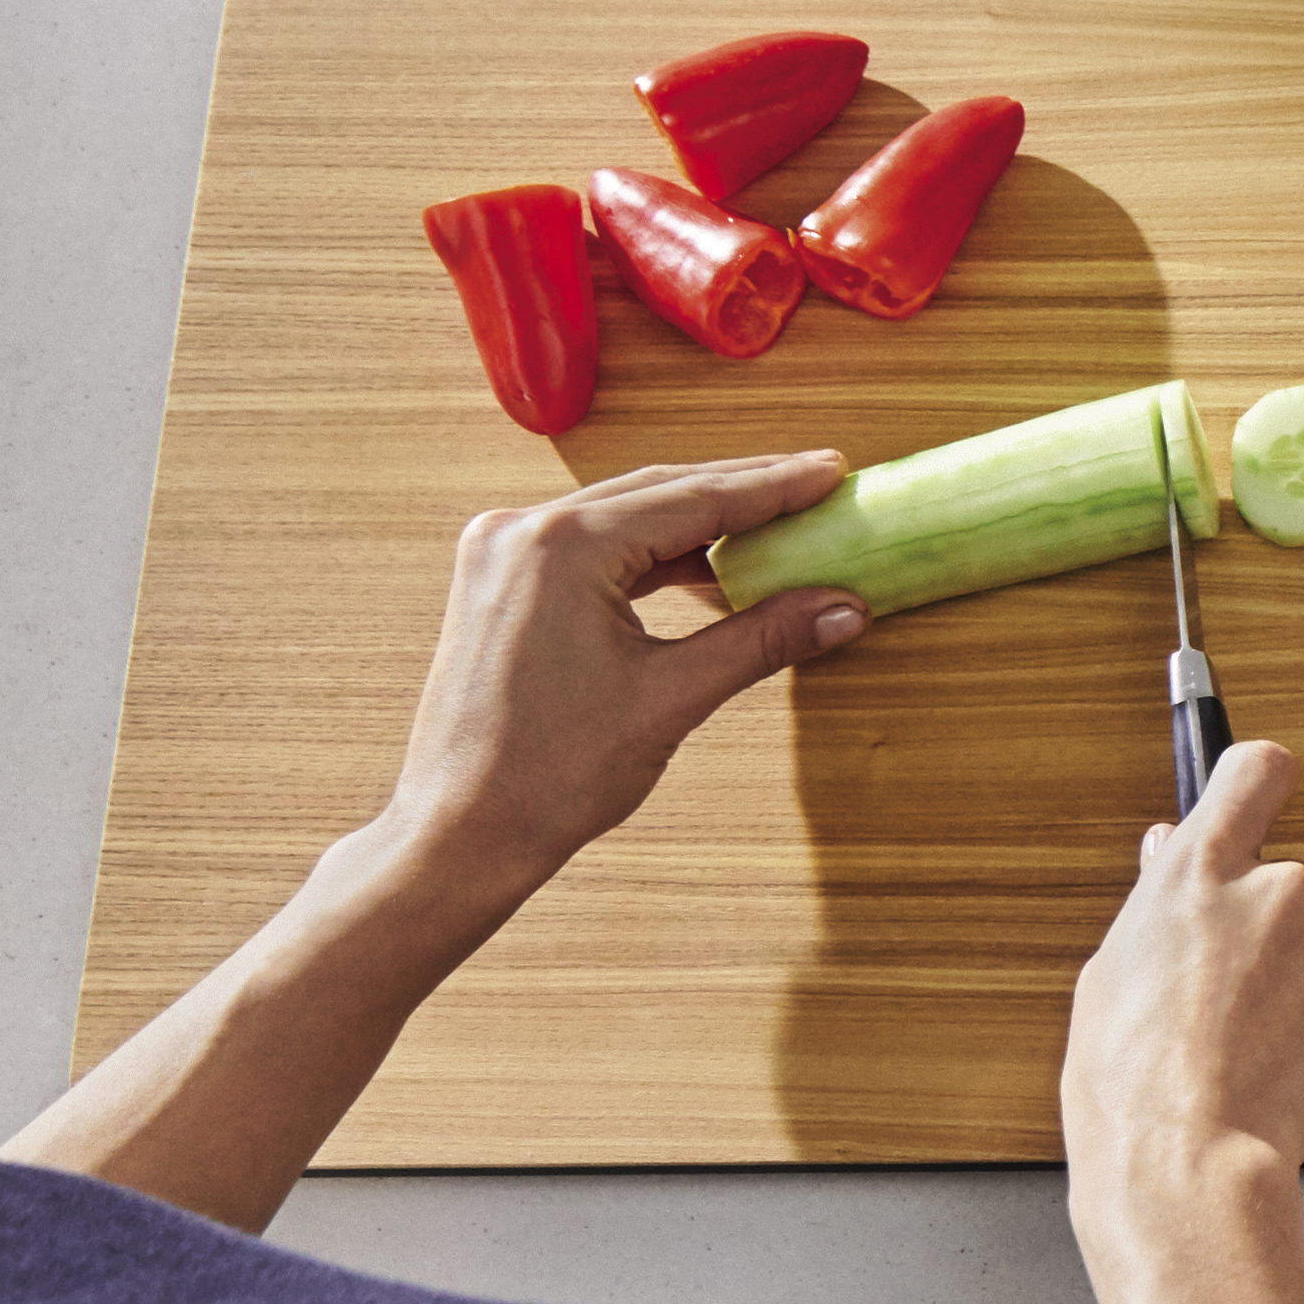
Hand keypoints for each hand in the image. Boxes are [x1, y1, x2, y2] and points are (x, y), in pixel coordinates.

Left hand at [367, 447, 865, 912]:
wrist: (463, 831)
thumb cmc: (547, 775)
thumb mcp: (671, 697)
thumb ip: (760, 639)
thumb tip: (840, 608)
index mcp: (561, 547)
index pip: (692, 500)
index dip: (772, 487)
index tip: (828, 472)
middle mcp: (522, 533)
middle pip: (657, 493)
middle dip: (741, 492)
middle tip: (814, 485)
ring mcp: (502, 555)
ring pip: (624, 515)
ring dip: (697, 521)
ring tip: (772, 524)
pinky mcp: (499, 583)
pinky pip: (591, 546)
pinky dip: (651, 553)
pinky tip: (703, 566)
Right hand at [1061, 735, 1303, 1216]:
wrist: (1186, 1163)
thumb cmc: (1128, 1079)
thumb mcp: (1111, 971)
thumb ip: (1155, 901)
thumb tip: (1167, 849)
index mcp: (1201, 872)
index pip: (1256, 772)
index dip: (1260, 785)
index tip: (1259, 796)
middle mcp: (1278, 894)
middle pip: (1290, 886)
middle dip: (1268, 931)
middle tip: (1223, 998)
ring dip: (1293, 996)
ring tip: (1239, 1056)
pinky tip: (1275, 1081)